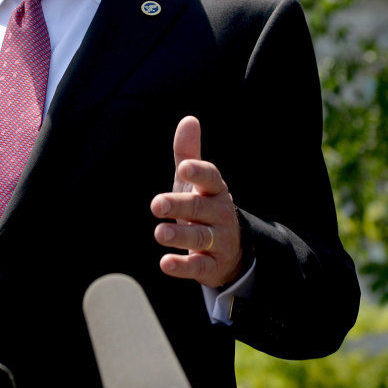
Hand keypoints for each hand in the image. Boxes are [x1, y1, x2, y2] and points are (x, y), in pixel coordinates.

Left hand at [150, 116, 243, 287]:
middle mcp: (220, 214)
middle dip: (180, 206)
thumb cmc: (205, 208)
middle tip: (156, 204)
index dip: (199, 172)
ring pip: (201, 238)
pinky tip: (165, 263)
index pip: (211, 178)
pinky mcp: (213, 266)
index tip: (183, 167)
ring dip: (180, 236)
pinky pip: (199, 267)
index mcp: (215, 191)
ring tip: (159, 233)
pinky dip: (183, 266)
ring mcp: (219, 241)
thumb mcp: (196, 183)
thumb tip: (189, 119)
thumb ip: (189, 154)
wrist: (231, 251)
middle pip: (200, 208)